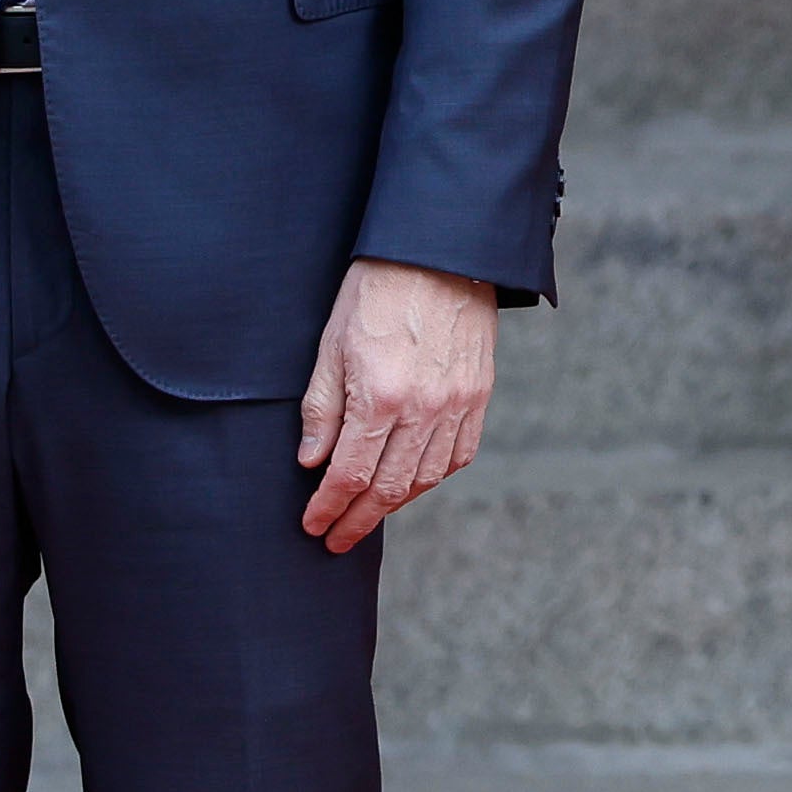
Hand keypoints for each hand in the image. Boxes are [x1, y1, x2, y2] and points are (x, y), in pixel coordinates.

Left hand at [296, 257, 497, 553]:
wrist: (439, 253)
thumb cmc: (376, 292)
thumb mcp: (331, 347)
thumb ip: (321, 410)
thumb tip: (312, 462)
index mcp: (380, 397)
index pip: (349, 475)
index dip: (328, 508)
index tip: (313, 526)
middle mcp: (424, 409)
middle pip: (388, 488)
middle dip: (357, 520)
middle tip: (336, 538)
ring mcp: (458, 404)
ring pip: (426, 478)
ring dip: (394, 504)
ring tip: (369, 513)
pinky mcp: (479, 394)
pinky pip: (459, 454)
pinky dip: (434, 477)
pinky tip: (413, 481)